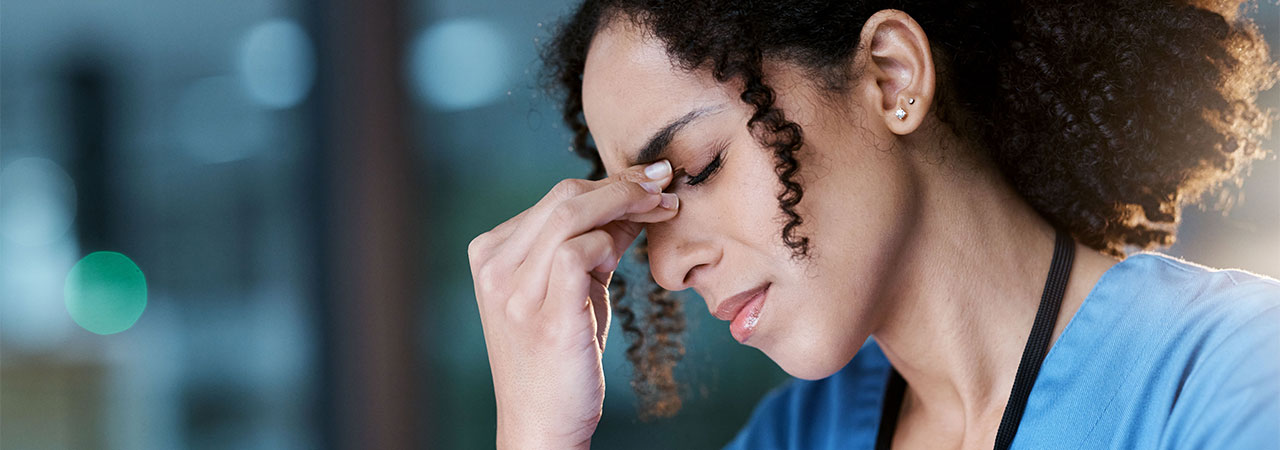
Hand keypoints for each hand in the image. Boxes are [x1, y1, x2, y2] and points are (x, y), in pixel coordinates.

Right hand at [468, 160, 678, 448]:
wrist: (541, 423)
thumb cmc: (559, 358)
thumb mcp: (574, 290)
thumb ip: (595, 245)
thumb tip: (636, 201)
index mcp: (492, 253)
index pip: (557, 198)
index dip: (611, 184)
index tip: (652, 182)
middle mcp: (494, 267)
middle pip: (565, 198)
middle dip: (624, 186)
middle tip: (666, 186)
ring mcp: (514, 292)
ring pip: (572, 216)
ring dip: (627, 204)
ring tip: (665, 208)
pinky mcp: (543, 315)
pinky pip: (577, 253)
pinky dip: (609, 243)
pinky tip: (628, 254)